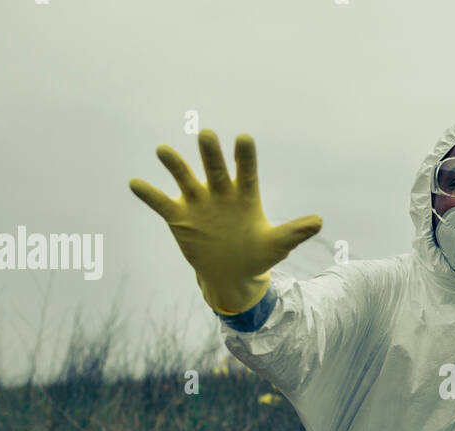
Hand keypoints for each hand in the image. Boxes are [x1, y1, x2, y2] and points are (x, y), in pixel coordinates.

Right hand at [129, 130, 321, 314]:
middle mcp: (220, 192)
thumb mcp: (277, 245)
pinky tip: (135, 183)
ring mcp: (198, 202)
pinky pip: (161, 202)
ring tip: (163, 150)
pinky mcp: (178, 215)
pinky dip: (148, 194)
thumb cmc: (257, 253)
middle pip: (215, 168)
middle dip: (211, 153)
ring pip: (185, 178)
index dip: (245, 156)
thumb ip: (294, 232)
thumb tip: (319, 222)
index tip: (244, 139)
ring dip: (174, 165)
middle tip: (206, 134)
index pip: (246, 171)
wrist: (231, 272)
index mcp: (245, 195)